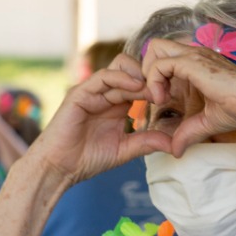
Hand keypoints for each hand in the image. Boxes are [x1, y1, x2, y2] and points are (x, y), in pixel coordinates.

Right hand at [27, 55, 170, 182]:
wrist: (60, 167)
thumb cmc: (87, 160)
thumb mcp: (125, 150)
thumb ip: (147, 142)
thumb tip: (174, 144)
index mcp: (117, 104)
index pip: (141, 83)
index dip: (158, 86)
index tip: (176, 95)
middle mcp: (106, 94)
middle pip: (133, 69)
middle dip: (151, 77)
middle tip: (166, 90)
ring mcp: (93, 91)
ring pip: (120, 68)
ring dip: (139, 76)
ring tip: (153, 90)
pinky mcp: (80, 93)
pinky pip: (103, 77)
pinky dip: (121, 78)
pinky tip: (136, 87)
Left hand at [139, 38, 235, 155]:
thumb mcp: (204, 122)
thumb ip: (187, 133)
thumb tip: (175, 151)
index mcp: (195, 64)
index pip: (163, 57)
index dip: (154, 76)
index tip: (159, 100)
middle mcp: (192, 55)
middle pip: (155, 46)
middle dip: (146, 68)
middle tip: (153, 93)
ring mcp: (192, 55)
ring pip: (154, 48)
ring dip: (149, 73)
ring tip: (158, 98)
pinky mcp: (192, 62)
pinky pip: (160, 64)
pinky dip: (154, 81)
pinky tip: (162, 100)